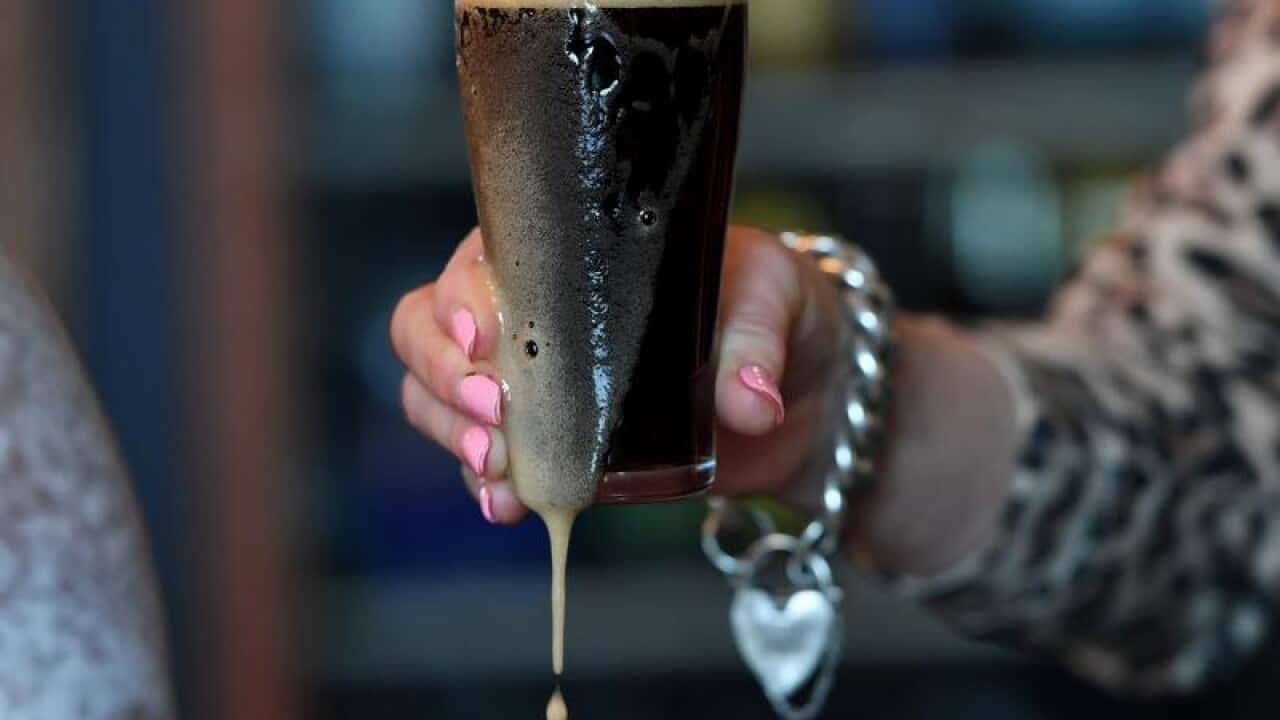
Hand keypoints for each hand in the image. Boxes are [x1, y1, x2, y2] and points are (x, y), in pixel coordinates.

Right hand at [390, 225, 844, 524]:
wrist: (801, 387)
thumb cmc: (774, 308)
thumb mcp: (772, 296)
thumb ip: (756, 339)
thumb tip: (750, 402)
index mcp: (566, 250)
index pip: (478, 261)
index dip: (461, 300)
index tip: (485, 341)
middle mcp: (530, 310)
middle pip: (427, 325)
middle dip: (445, 373)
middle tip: (496, 414)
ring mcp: (533, 381)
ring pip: (436, 394)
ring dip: (452, 432)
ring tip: (496, 469)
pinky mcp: (550, 443)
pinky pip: (482, 459)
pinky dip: (484, 484)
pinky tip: (506, 503)